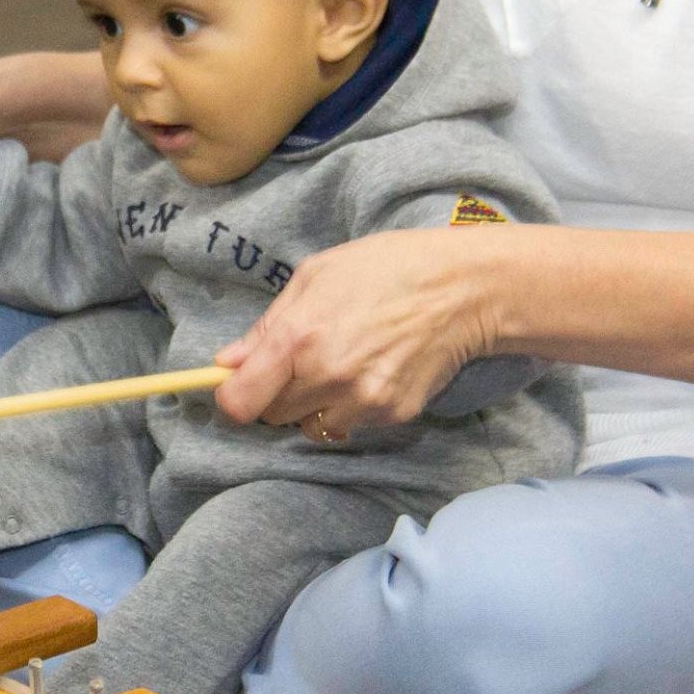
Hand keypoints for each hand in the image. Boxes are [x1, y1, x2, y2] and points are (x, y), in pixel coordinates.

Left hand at [213, 230, 504, 436]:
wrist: (464, 288)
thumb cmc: (386, 268)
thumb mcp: (316, 276)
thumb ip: (267, 326)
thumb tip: (229, 363)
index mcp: (298, 337)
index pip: (240, 403)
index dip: (233, 398)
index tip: (240, 386)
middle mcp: (326, 376)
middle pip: (272, 417)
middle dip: (276, 395)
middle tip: (300, 363)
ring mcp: (362, 401)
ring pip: (311, 425)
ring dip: (314, 404)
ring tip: (342, 363)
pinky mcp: (392, 415)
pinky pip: (350, 423)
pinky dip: (351, 405)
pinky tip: (371, 369)